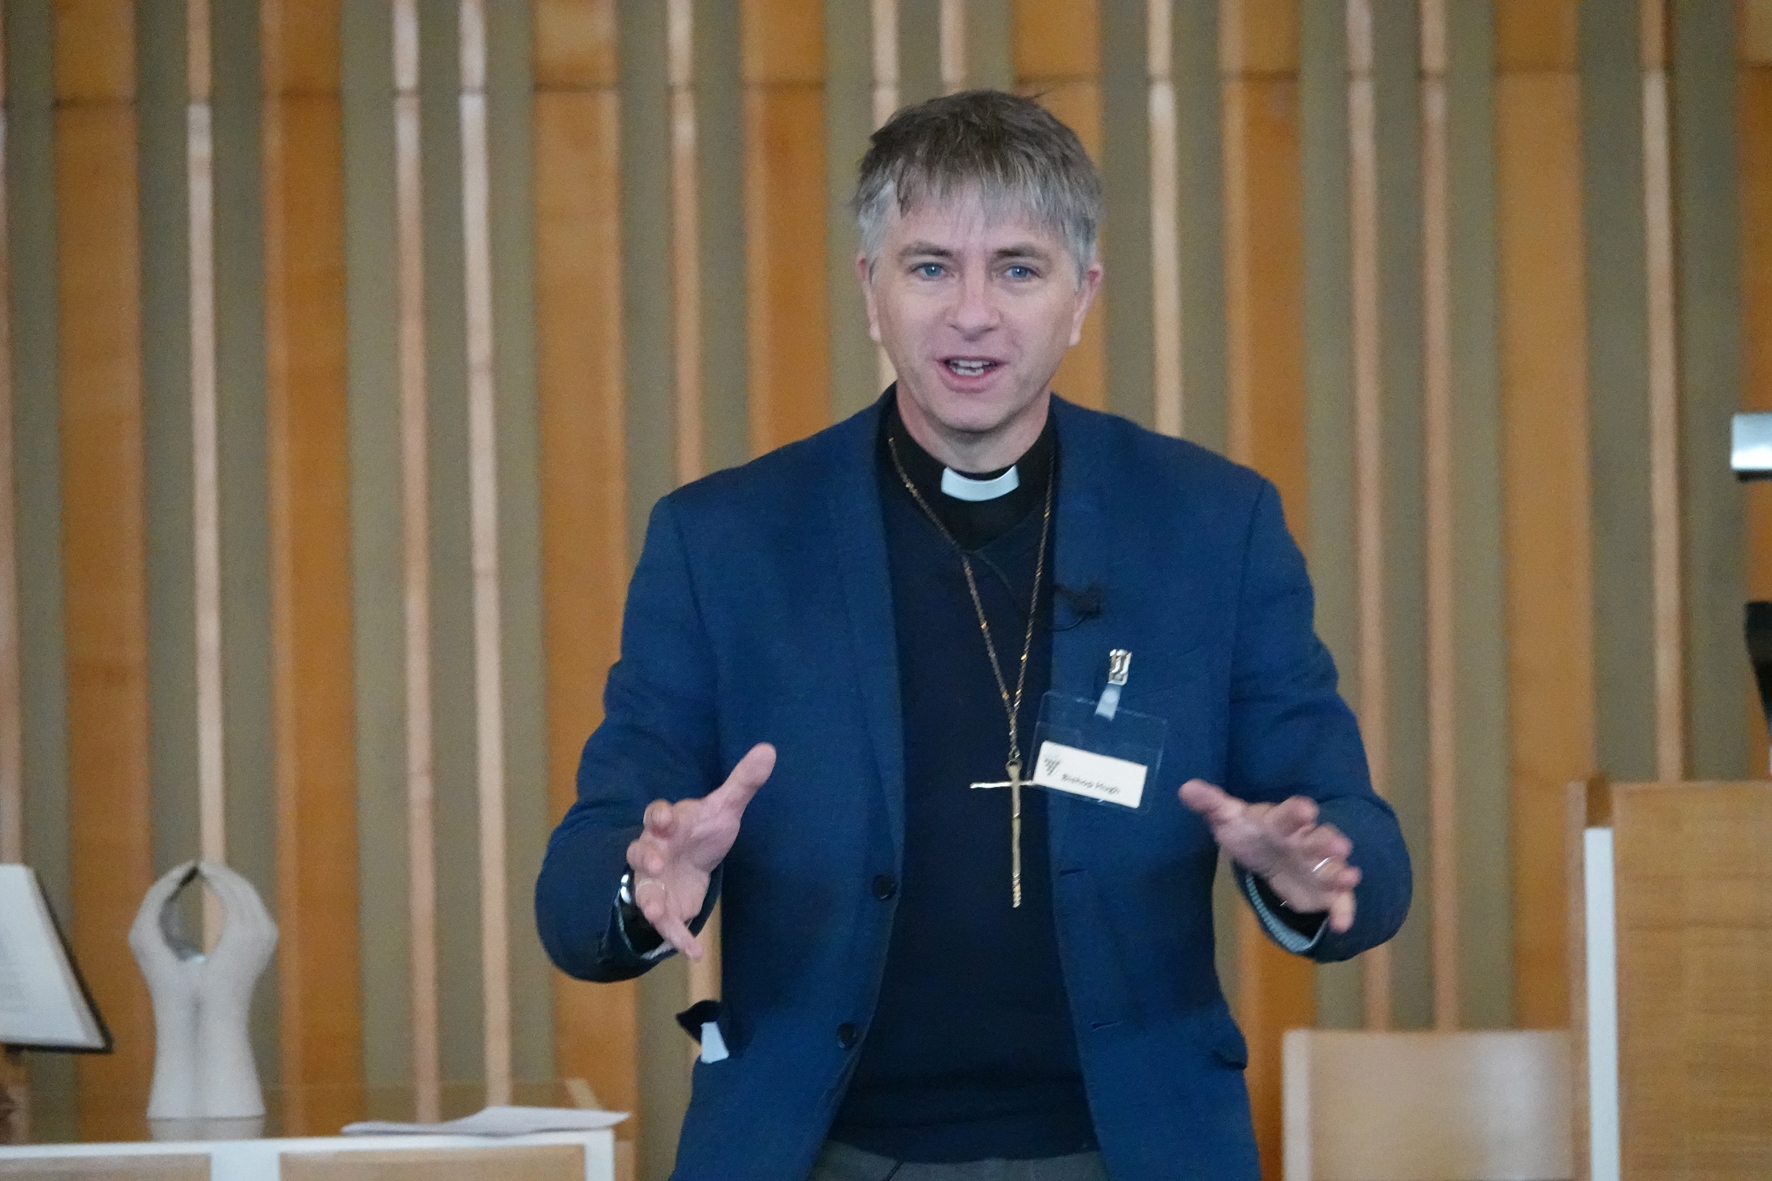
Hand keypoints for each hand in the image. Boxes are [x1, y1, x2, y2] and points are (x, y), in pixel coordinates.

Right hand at [626, 743, 775, 960]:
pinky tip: (694, 954)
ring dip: (647, 901)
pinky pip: (667, 924)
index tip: (666, 818)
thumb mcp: (723, 807)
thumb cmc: (701, 830)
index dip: (659, 816)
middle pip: (639, 852)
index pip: (656, 814)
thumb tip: (769, 750)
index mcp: (667, 823)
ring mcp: (653, 882)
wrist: (690, 861)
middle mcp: (653, 851)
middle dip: (645, 857)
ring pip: (643, 890)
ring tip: (655, 913)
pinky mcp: (664, 907)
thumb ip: (742, 782)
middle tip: (655, 863)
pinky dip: (677, 938)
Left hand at [1178, 779, 1360, 933]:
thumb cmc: (1251, 832)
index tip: (1306, 810)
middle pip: (1319, 840)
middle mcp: (1306, 842)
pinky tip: (1342, 926)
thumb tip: (1185, 788)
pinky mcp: (1325, 892)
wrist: (1271, 853)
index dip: (1297, 812)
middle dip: (1329, 843)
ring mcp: (1318, 867)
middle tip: (1341, 847)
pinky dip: (1343, 912)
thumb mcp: (1229, 818)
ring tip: (1351, 877)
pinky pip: (1338, 902)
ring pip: (1333, 869)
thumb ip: (1211, 804)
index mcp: (1282, 821)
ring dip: (1342, 874)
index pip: (1290, 813)